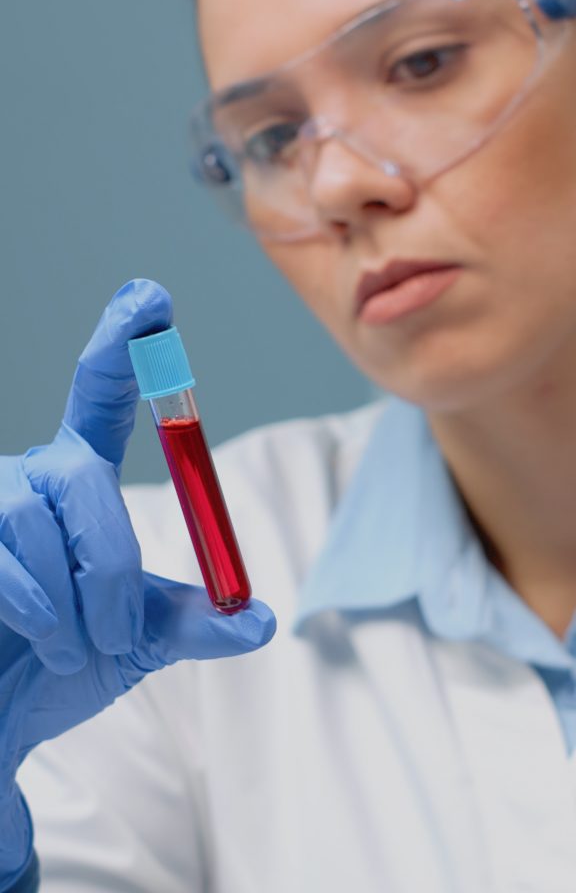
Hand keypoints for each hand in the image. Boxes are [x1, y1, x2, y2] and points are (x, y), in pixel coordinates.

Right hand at [0, 280, 275, 889]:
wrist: (2, 712)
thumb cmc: (61, 666)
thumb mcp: (139, 640)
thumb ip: (193, 623)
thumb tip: (261, 619)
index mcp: (80, 479)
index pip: (100, 395)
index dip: (122, 343)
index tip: (150, 297)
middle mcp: (31, 476)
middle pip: (81, 469)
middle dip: (110, 557)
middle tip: (121, 630)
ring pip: (35, 516)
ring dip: (70, 597)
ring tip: (71, 645)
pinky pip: (0, 558)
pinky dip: (34, 610)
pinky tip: (37, 641)